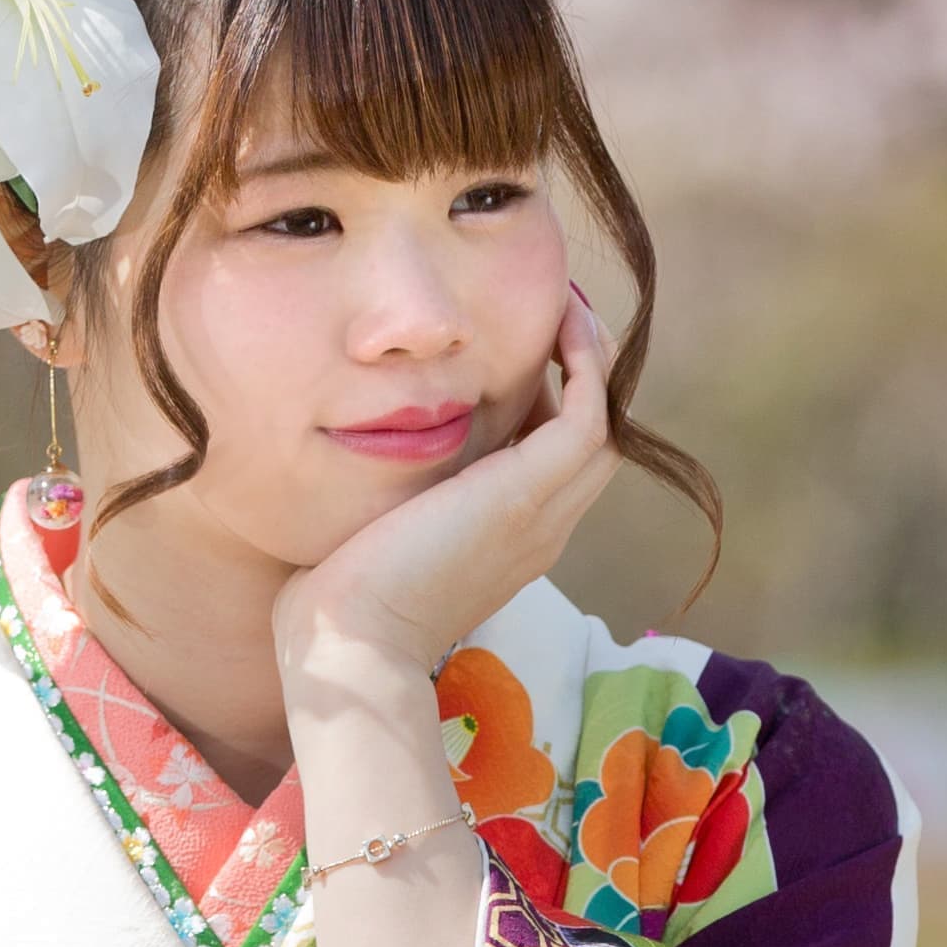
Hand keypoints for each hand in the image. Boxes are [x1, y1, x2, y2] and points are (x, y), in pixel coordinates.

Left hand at [270, 291, 619, 696]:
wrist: (347, 639)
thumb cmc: (339, 598)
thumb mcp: (378, 533)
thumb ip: (391, 495)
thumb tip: (364, 452)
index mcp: (511, 542)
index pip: (556, 462)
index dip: (553, 401)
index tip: (525, 350)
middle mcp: (541, 530)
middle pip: (597, 441)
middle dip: (586, 372)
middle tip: (558, 314)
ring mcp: (543, 516)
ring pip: (607, 425)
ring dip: (595, 359)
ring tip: (566, 307)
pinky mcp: (529, 494)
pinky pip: (590, 415)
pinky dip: (586, 366)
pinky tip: (559, 324)